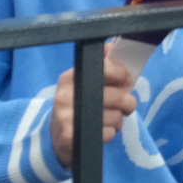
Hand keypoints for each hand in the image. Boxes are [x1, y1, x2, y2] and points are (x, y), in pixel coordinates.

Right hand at [50, 51, 137, 168]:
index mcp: (70, 78)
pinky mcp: (72, 138)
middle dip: (128, 102)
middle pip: (114, 96)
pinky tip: (100, 131)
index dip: (121, 74)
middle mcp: (65, 96)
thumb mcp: (84, 83)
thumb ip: (101, 65)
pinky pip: (108, 134)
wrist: (54, 136)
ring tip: (110, 119)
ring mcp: (67, 118)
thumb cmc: (77, 104)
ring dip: (118, 120)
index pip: (103, 68)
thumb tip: (113, 44)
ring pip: (114, 117)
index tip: (127, 80)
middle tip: (127, 105)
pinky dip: (110, 133)